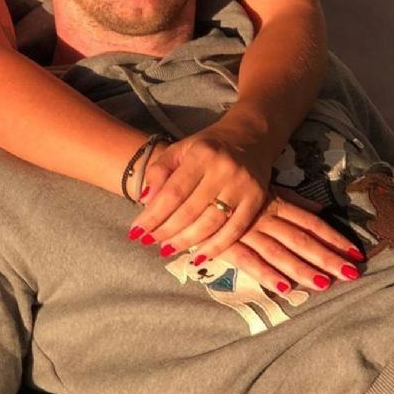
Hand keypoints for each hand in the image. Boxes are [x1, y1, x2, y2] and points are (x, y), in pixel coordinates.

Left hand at [127, 117, 273, 258]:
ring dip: (186, 242)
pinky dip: (215, 247)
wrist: (250, 137)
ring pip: (210, 223)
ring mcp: (242, 186)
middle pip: (190, 210)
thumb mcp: (181, 148)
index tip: (137, 231)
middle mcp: (223, 170)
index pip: (173, 192)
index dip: (154, 215)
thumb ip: (160, 170)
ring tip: (167, 250)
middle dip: (166, 231)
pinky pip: (234, 231)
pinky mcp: (257, 200)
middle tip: (149, 242)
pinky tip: (198, 256)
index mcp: (201, 154)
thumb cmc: (208, 146)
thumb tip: (146, 200)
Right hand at [219, 187, 364, 294]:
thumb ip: (291, 201)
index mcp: (275, 203)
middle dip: (327, 257)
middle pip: (301, 239)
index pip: (310, 223)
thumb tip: (321, 209)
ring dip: (303, 269)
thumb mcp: (263, 189)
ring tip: (325, 284)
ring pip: (279, 252)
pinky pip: (249, 261)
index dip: (333, 237)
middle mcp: (264, 217)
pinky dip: (266, 274)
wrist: (190, 184)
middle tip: (352, 273)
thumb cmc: (230, 188)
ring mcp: (246, 231)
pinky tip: (284, 287)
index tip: (355, 252)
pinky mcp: (226, 244)